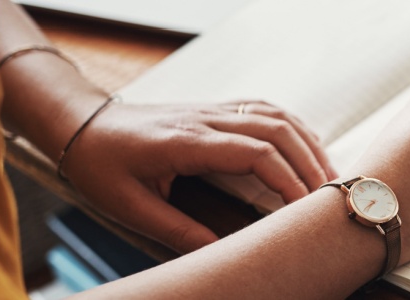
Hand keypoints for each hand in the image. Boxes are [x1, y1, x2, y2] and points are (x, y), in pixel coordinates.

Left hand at [61, 100, 336, 253]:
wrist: (80, 124)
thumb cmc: (100, 165)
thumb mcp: (129, 206)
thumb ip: (177, 231)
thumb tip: (219, 256)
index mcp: (186, 142)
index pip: (255, 153)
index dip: (287, 179)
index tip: (303, 208)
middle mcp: (205, 119)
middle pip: (276, 129)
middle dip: (310, 162)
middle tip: (329, 196)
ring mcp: (211, 109)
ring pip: (275, 115)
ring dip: (307, 143)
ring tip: (328, 174)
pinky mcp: (214, 109)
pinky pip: (264, 109)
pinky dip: (293, 127)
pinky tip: (306, 146)